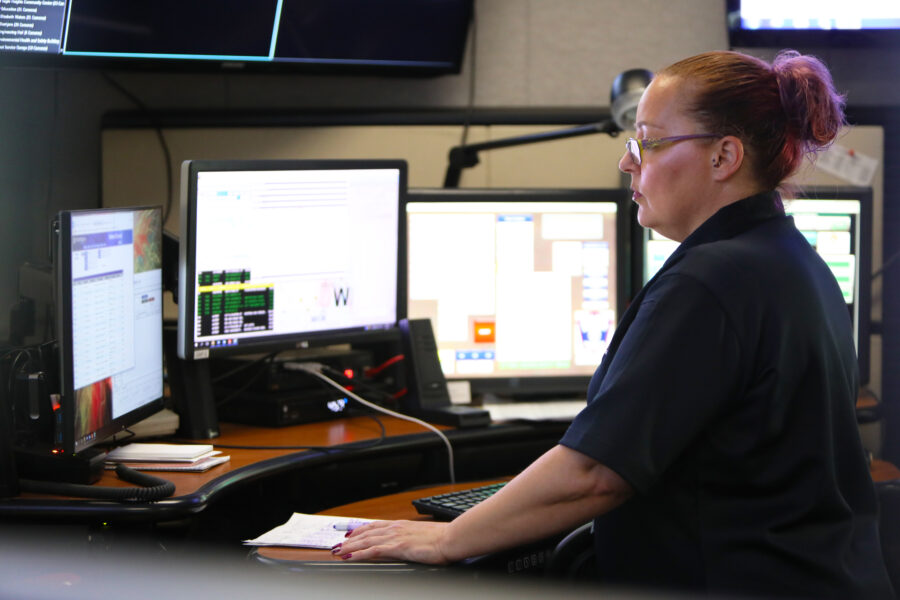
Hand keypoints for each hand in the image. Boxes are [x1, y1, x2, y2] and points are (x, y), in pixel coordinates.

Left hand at [331, 520, 451, 563]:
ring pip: (365, 541)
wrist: (451, 539)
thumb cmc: (443, 538)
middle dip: (350, 540)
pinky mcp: (397, 547)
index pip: (375, 525)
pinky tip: (350, 557)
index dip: (360, 530)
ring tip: (337, 551)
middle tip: (337, 545)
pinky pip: (372, 551)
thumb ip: (412, 538)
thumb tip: (409, 543)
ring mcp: (395, 537)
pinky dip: (359, 554)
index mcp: (402, 525)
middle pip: (366, 533)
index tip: (350, 534)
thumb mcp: (423, 536)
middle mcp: (396, 528)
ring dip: (349, 546)